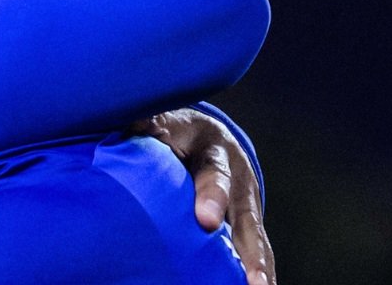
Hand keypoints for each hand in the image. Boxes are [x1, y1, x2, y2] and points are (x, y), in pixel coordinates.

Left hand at [130, 108, 274, 284]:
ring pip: (254, 239)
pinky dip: (259, 272)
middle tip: (247, 273)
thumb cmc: (178, 133)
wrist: (209, 138)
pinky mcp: (246, 228)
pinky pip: (256, 253)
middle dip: (245, 247)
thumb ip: (150, 125)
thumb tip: (132, 122)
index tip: (206, 221)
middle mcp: (238, 182)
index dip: (212, 197)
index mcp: (216, 153)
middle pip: (243, 215)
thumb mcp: (166, 122)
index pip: (215, 174)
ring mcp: (245, 208)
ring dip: (257, 266)